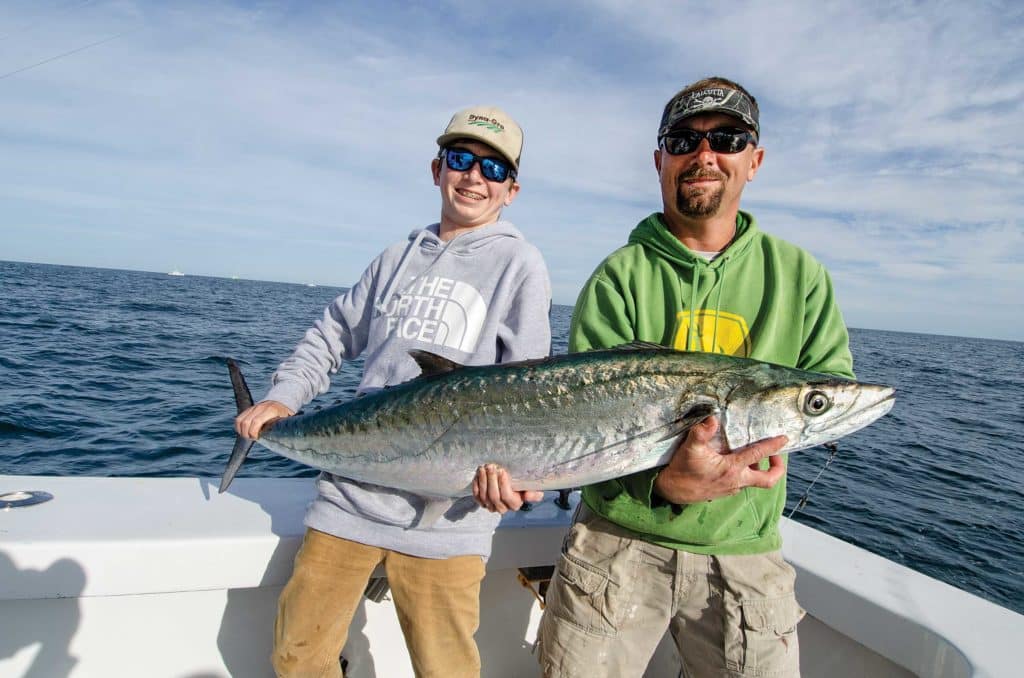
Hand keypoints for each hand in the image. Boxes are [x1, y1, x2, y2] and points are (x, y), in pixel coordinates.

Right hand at [234, 400, 294, 439]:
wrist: (282, 403)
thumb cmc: (285, 415)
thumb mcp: (287, 421)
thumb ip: (284, 428)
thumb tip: (285, 439)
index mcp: (271, 410)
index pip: (256, 421)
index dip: (253, 432)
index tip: (256, 438)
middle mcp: (261, 407)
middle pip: (246, 422)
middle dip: (246, 433)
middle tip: (253, 438)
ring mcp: (253, 407)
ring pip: (240, 420)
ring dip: (241, 431)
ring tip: (248, 436)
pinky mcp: (248, 409)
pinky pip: (238, 419)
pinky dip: (238, 427)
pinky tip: (244, 432)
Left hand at [472, 464, 543, 513]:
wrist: (511, 488)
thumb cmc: (522, 487)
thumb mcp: (531, 489)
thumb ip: (534, 494)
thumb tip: (529, 495)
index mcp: (514, 504)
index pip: (506, 496)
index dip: (503, 484)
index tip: (502, 471)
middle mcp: (502, 508)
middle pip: (494, 496)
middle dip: (491, 479)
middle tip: (491, 466)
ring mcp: (490, 506)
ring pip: (484, 495)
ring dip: (483, 480)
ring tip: (483, 468)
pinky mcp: (482, 503)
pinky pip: (477, 495)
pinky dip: (476, 485)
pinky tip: (478, 475)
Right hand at [653, 416, 786, 503]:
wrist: (672, 491)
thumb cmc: (682, 469)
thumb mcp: (690, 448)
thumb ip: (702, 432)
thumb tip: (712, 417)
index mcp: (732, 468)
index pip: (759, 454)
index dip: (773, 446)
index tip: (784, 438)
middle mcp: (736, 480)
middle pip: (768, 480)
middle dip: (777, 468)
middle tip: (776, 455)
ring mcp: (732, 488)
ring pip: (755, 481)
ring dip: (758, 469)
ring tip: (753, 455)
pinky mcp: (725, 492)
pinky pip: (742, 483)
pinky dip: (745, 473)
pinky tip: (735, 463)